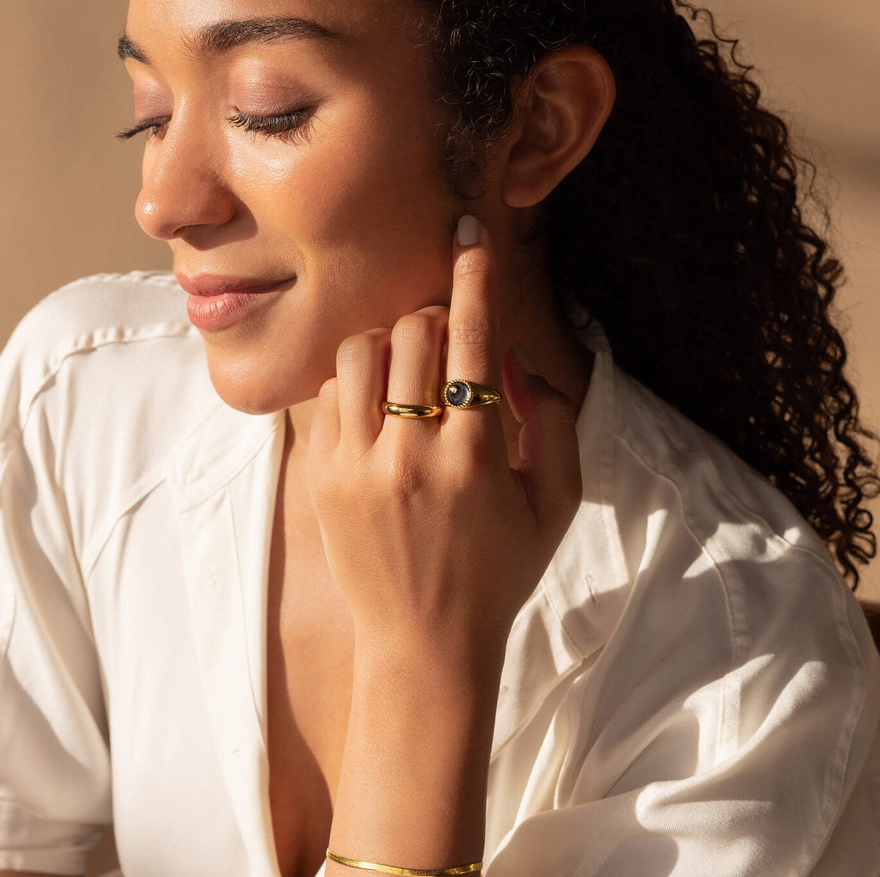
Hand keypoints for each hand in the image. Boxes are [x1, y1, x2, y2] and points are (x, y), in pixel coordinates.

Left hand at [308, 217, 581, 654]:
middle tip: (446, 339)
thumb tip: (519, 359)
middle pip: (413, 331)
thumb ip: (555, 424)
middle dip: (434, 317)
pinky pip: (328, 393)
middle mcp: (413, 452)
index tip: (468, 231)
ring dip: (390, 341)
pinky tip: (377, 407)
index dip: (474, 275)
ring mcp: (359, 465)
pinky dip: (356, 380)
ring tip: (408, 371)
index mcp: (478, 455)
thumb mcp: (556, 506)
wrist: (423, 643)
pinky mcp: (323, 479)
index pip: (472, 337)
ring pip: (361, 352)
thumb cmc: (500, 575)